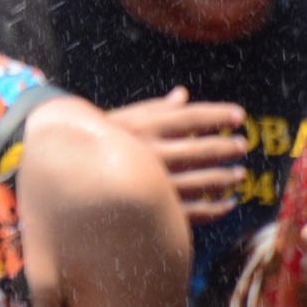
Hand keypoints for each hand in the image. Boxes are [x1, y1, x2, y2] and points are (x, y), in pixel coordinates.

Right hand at [108, 87, 247, 222]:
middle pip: (200, 149)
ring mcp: (152, 184)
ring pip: (201, 182)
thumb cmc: (98, 143)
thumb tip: (183, 95)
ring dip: (225, 178)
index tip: (239, 116)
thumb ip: (156, 109)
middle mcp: (149, 154)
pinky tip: (228, 203)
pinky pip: (193, 211)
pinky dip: (215, 209)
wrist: (64, 175)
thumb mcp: (123, 121)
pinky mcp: (154, 210)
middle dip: (225, 146)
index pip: (190, 116)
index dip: (218, 115)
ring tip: (240, 174)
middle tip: (242, 145)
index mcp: (142, 127)